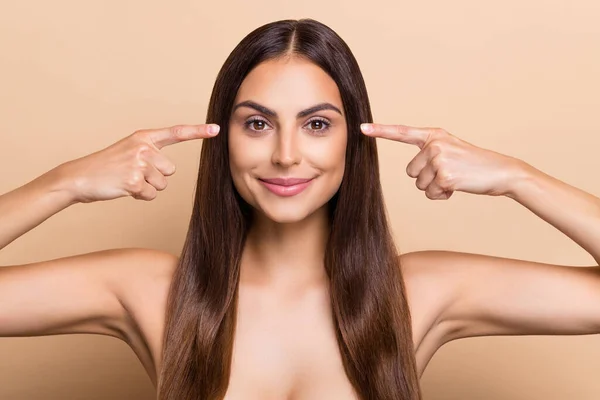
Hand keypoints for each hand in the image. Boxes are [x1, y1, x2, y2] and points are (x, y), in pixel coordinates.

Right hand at [57, 124, 219, 202]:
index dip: (198, 131)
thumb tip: (169, 170)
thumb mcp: (129, 151)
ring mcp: (138, 163)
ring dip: (146, 188)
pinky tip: (123, 189)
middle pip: (170, 170)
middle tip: (131, 174)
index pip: (176, 133)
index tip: (217, 129)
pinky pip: (151, 195)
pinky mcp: (134, 180)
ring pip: (162, 184)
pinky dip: (139, 197)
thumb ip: (150, 155)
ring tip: (126, 180)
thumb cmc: (107, 167)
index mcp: (143, 137)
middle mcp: (143, 147)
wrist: (79, 177)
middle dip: (155, 177)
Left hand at [361, 123, 524, 199]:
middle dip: (427, 179)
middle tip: (450, 173)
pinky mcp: (444, 176)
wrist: (500, 172)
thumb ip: (430, 154)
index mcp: (434, 135)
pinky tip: (458, 187)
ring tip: (455, 179)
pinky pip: (431, 194)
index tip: (362, 128)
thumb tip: (414, 172)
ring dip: (435, 188)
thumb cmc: (474, 165)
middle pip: (411, 172)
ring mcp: (438, 159)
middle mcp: (434, 144)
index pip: (402, 133)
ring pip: (419, 185)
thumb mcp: (450, 151)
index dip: (380, 131)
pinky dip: (443, 195)